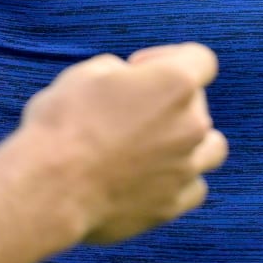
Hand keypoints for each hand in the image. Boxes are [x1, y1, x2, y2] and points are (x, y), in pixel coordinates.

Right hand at [19, 42, 227, 244]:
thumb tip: (130, 86)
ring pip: (211, 148)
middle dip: (169, 100)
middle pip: (199, 103)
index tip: (138, 69)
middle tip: (128, 109)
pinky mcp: (172, 205)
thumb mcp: (88, 72)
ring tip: (152, 143)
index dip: (169, 57)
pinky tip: (148, 175)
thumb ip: (123, 73)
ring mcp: (186, 169)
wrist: (51, 186)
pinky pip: (194, 186)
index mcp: (175, 83)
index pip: (201, 59)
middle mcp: (192, 125)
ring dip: (188, 140)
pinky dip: (178, 178)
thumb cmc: (65, 120)